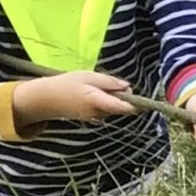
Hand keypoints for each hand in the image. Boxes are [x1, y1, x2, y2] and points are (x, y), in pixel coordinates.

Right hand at [14, 70, 136, 126]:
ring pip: (114, 107)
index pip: (123, 107)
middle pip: (121, 106)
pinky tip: (91, 94)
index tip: (148, 103)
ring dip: (112, 98)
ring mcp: (96, 118)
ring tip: (94, 88)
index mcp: (97, 101)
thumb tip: (128, 87)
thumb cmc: (67, 84)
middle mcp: (99, 113)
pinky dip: (105, 101)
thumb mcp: (88, 76)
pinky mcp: (94, 119)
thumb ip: (109, 82)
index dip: (137, 104)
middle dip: (122, 95)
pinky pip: (106, 109)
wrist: (47, 99)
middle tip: (110, 84)